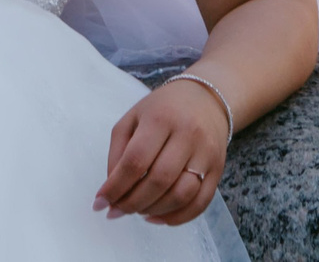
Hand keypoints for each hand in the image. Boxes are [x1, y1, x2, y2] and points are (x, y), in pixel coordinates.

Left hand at [94, 77, 226, 225]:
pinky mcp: (218, 169)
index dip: (116, 187)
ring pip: (181, 195)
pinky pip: (200, 203)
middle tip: (117, 210)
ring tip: (138, 211)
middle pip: (158, 180)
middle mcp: (188, 134)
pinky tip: (159, 218)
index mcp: (161, 118)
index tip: (100, 202)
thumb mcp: (132, 118)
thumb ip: (118, 151)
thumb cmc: (163, 110)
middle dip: (132, 203)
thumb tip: (112, 190)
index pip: (136, 161)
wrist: (206, 99)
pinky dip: (177, 218)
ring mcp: (206, 153)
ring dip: (154, 211)